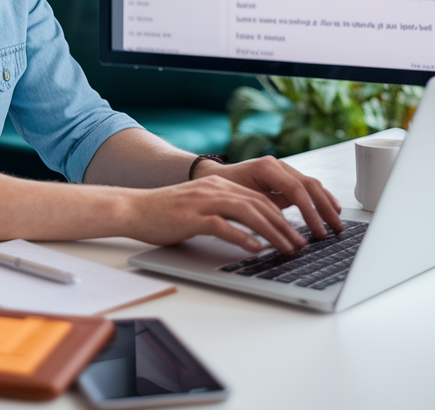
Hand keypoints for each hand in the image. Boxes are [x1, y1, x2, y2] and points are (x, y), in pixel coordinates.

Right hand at [125, 175, 317, 253]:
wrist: (133, 208)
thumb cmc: (166, 214)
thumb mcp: (201, 208)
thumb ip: (225, 214)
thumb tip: (254, 232)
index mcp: (219, 185)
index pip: (260, 198)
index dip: (283, 216)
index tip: (297, 233)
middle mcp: (215, 189)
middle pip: (259, 204)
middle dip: (285, 226)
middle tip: (301, 244)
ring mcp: (203, 201)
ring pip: (247, 212)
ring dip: (272, 232)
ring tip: (287, 248)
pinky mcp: (191, 217)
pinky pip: (223, 226)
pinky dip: (242, 237)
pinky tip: (256, 249)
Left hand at [195, 156, 343, 241]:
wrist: (212, 176)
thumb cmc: (221, 189)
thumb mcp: (239, 201)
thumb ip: (261, 211)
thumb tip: (282, 230)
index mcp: (266, 168)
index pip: (295, 190)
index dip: (310, 212)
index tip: (318, 232)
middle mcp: (277, 165)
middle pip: (309, 186)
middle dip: (325, 209)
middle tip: (335, 230)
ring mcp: (283, 169)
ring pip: (312, 185)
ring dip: (327, 205)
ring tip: (337, 224)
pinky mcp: (285, 177)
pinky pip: (308, 187)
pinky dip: (321, 199)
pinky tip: (332, 211)